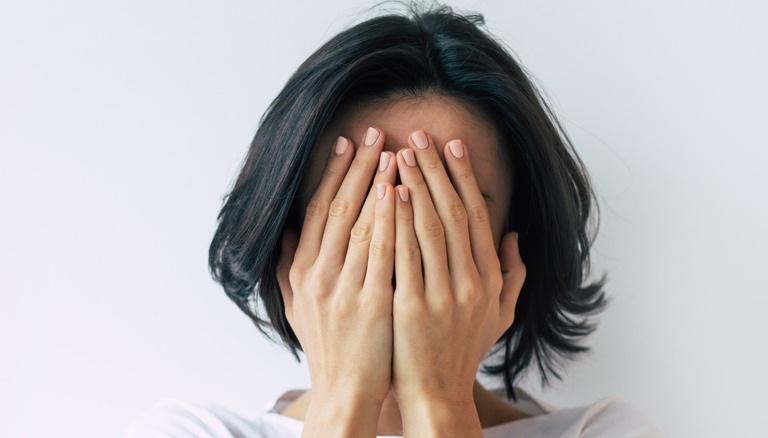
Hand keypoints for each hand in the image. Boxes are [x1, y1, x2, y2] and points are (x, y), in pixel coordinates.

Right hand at [276, 128, 397, 435]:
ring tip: (393, 151)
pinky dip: (389, 219)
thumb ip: (290, 266)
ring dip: (376, 184)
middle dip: (358, 167)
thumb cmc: (329, 345)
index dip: (333, 174)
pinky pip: (382, 252)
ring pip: (359, 223)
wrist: (346, 390)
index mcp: (303, 271)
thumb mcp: (297, 305)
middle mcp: (318, 275)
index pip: (318, 210)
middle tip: (374, 132)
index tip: (347, 143)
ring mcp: (343, 288)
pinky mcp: (370, 303)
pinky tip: (400, 193)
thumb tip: (289, 231)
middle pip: (338, 208)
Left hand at [391, 130, 525, 434]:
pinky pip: (405, 256)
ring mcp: (443, 295)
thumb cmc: (463, 350)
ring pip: (431, 228)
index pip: (477, 217)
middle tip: (419, 135)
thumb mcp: (499, 315)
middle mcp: (471, 283)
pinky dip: (399, 222)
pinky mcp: (413, 308)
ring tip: (400, 153)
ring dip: (416, 186)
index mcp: (489, 279)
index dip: (464, 178)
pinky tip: (390, 194)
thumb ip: (512, 275)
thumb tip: (513, 237)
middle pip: (454, 214)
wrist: (436, 393)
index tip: (451, 146)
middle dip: (436, 170)